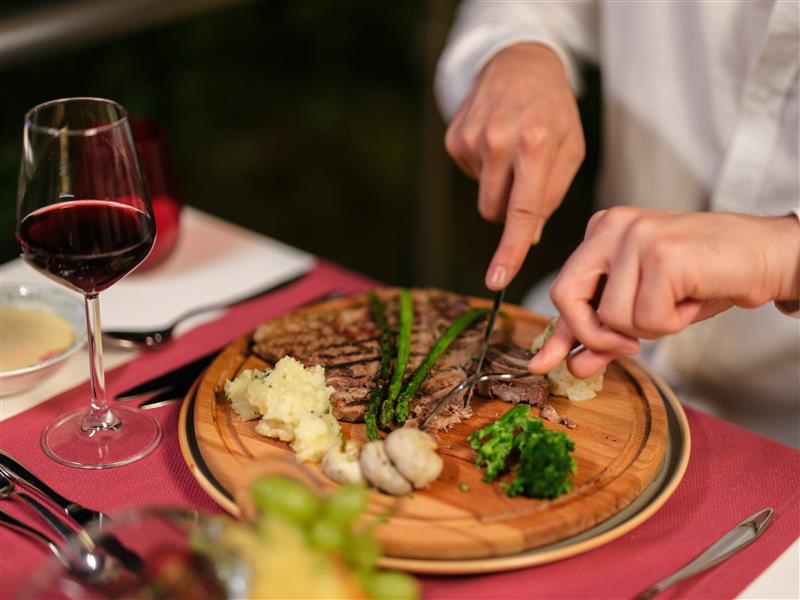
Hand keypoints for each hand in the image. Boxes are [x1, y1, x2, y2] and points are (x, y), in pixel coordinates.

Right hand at [444, 43, 584, 289]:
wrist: (519, 61)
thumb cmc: (553, 108)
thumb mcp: (571, 146)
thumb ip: (553, 194)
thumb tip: (530, 234)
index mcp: (536, 144)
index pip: (521, 211)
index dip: (510, 250)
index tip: (496, 280)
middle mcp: (499, 141)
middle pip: (495, 212)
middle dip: (511, 207)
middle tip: (526, 174)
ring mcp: (471, 138)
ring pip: (482, 198)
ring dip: (498, 187)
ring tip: (511, 150)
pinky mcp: (453, 138)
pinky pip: (470, 176)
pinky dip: (484, 168)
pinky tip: (494, 139)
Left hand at [529, 207, 799, 377]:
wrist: (766, 256)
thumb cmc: (704, 278)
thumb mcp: (645, 307)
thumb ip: (605, 331)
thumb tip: (572, 365)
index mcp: (601, 232)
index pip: (565, 288)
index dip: (560, 331)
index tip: (544, 362)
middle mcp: (611, 226)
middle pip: (566, 296)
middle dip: (592, 334)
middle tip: (629, 346)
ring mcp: (635, 236)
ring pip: (611, 316)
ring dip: (650, 327)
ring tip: (679, 301)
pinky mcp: (662, 254)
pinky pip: (646, 318)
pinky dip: (672, 322)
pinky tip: (692, 298)